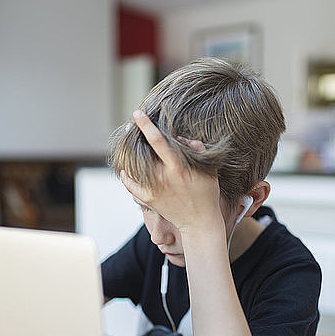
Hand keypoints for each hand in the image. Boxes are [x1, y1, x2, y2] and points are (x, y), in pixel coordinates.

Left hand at [120, 110, 223, 233]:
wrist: (200, 222)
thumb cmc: (207, 192)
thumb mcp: (208, 168)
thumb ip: (197, 149)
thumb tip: (180, 137)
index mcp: (178, 166)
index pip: (158, 141)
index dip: (146, 125)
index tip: (137, 113)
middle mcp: (163, 177)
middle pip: (141, 152)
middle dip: (134, 136)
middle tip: (130, 126)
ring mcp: (153, 189)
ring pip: (133, 168)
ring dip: (128, 155)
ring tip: (129, 145)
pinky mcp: (148, 200)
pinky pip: (130, 185)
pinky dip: (126, 176)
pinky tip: (125, 170)